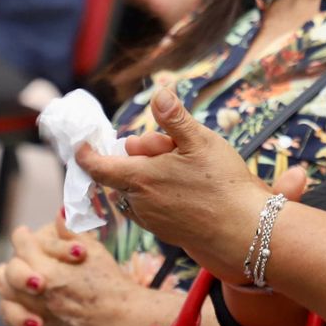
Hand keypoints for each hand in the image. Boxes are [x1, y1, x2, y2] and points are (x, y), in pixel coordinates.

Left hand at [0, 219, 155, 325]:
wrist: (122, 319)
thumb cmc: (111, 282)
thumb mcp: (94, 250)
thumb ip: (71, 230)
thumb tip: (59, 211)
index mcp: (48, 270)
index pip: (21, 246)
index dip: (22, 236)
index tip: (24, 232)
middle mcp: (37, 294)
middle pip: (6, 274)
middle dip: (15, 261)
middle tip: (25, 257)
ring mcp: (38, 314)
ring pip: (6, 300)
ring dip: (10, 288)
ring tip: (22, 280)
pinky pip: (17, 325)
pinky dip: (19, 316)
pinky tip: (30, 309)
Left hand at [77, 87, 272, 283]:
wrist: (245, 231)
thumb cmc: (222, 184)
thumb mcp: (200, 141)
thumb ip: (174, 118)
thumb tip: (158, 93)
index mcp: (140, 178)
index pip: (98, 167)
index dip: (86, 155)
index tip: (81, 145)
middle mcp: (139, 203)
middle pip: (123, 174)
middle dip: (138, 156)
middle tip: (167, 144)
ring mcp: (152, 221)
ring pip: (137, 192)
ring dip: (148, 176)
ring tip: (182, 165)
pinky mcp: (166, 233)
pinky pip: (150, 208)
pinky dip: (158, 193)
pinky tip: (187, 187)